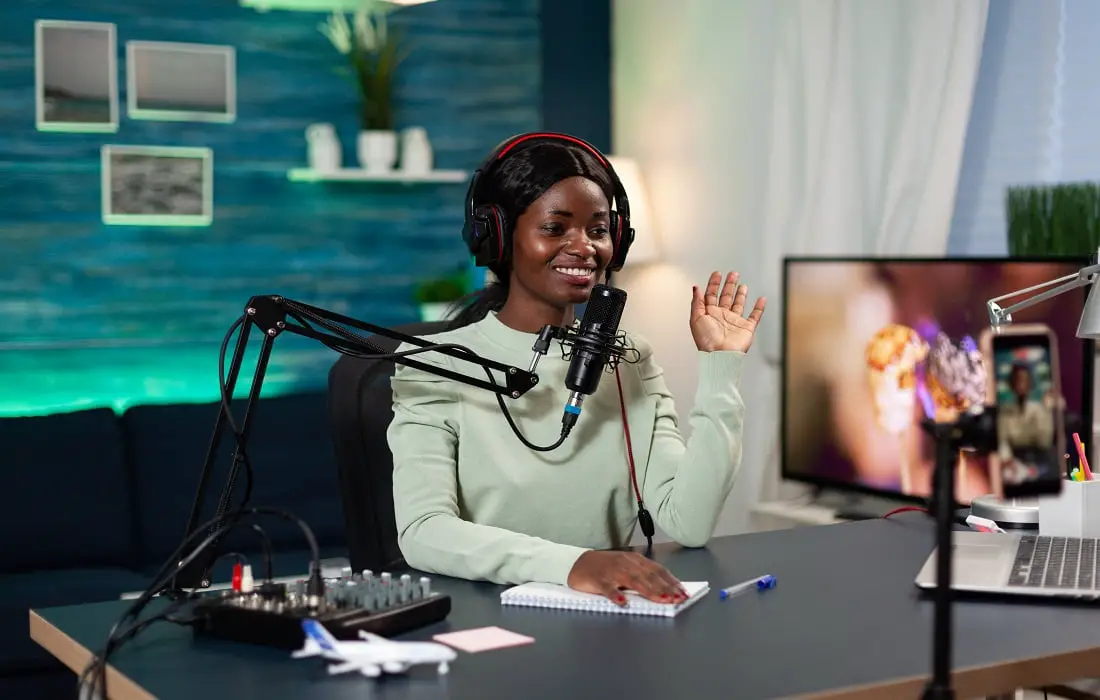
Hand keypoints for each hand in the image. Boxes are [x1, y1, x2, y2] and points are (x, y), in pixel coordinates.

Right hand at [566, 551, 686, 605]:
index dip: (671, 581)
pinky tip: (621, 602)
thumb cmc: (604, 568)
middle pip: (648, 576)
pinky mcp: (596, 579)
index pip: (657, 570)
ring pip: (632, 580)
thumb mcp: (626, 569)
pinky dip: (614, 594)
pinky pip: (606, 587)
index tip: (682, 592)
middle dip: (665, 588)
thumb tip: (665, 589)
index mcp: (634, 560)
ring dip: (648, 590)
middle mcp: (625, 563)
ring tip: (660, 599)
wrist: (576, 563)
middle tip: (677, 598)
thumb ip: (642, 577)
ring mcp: (611, 570)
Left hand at [690, 271, 766, 352]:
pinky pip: (755, 316)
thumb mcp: (696, 319)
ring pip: (739, 304)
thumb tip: (696, 288)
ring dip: (740, 294)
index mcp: (709, 314)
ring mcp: (734, 322)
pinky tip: (761, 299)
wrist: (720, 355)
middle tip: (733, 274)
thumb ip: (697, 302)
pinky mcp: (746, 328)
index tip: (717, 273)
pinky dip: (759, 308)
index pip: (711, 295)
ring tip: (742, 284)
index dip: (714, 284)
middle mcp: (722, 317)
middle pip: (726, 297)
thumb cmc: (706, 341)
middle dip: (729, 285)